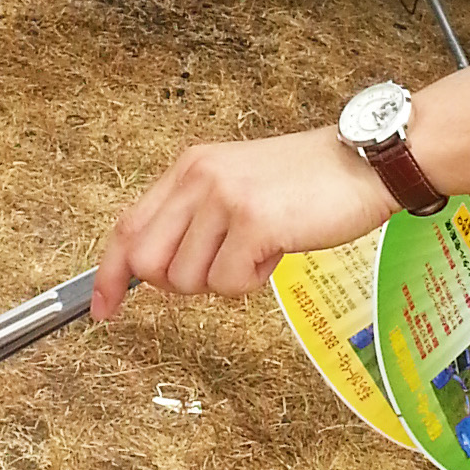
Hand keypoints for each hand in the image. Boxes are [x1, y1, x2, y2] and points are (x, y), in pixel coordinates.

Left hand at [93, 127, 388, 315]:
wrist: (365, 161)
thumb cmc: (308, 180)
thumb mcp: (236, 184)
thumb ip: (194, 216)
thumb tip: (156, 268)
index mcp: (189, 168)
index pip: (127, 227)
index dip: (109, 275)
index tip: (103, 309)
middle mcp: (199, 178)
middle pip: (148, 263)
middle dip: (179, 281)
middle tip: (221, 265)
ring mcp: (224, 199)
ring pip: (187, 281)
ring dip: (225, 279)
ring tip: (259, 248)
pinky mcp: (254, 222)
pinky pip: (227, 285)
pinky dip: (252, 281)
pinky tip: (276, 250)